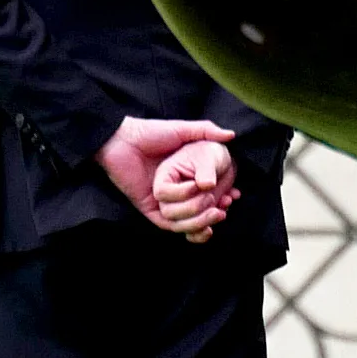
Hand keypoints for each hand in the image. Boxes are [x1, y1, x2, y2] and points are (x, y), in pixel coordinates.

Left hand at [94, 117, 237, 238]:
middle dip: (215, 212)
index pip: (206, 193)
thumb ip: (206, 131)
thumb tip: (231, 136)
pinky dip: (183, 227)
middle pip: (198, 210)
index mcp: (183, 175)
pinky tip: (199, 221)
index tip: (234, 195)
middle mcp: (174, 190)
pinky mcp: (149, 207)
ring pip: (185, 220)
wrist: (122, 140)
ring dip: (202, 221)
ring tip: (217, 213)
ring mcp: (162, 200)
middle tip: (226, 207)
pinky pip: (167, 224)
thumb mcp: (182, 130)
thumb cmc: (150, 133)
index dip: (222, 196)